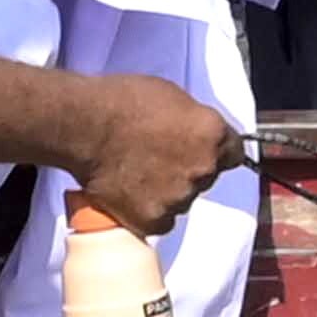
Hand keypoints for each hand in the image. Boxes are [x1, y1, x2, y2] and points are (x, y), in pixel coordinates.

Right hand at [63, 73, 244, 239]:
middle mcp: (203, 169)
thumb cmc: (119, 101)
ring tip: (135, 175)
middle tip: (156, 159)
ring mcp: (179, 198)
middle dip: (186, 170)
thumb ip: (192, 119)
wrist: (82, 126)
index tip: (197, 151)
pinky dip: (146, 212)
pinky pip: (159, 221)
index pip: (233, 153)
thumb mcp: (170, 94)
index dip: (213, 152)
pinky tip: (128, 195)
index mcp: (213, 135)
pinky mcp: (153, 220)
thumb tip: (194, 131)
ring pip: (181, 200)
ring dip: (166, 192)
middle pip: (205, 177)